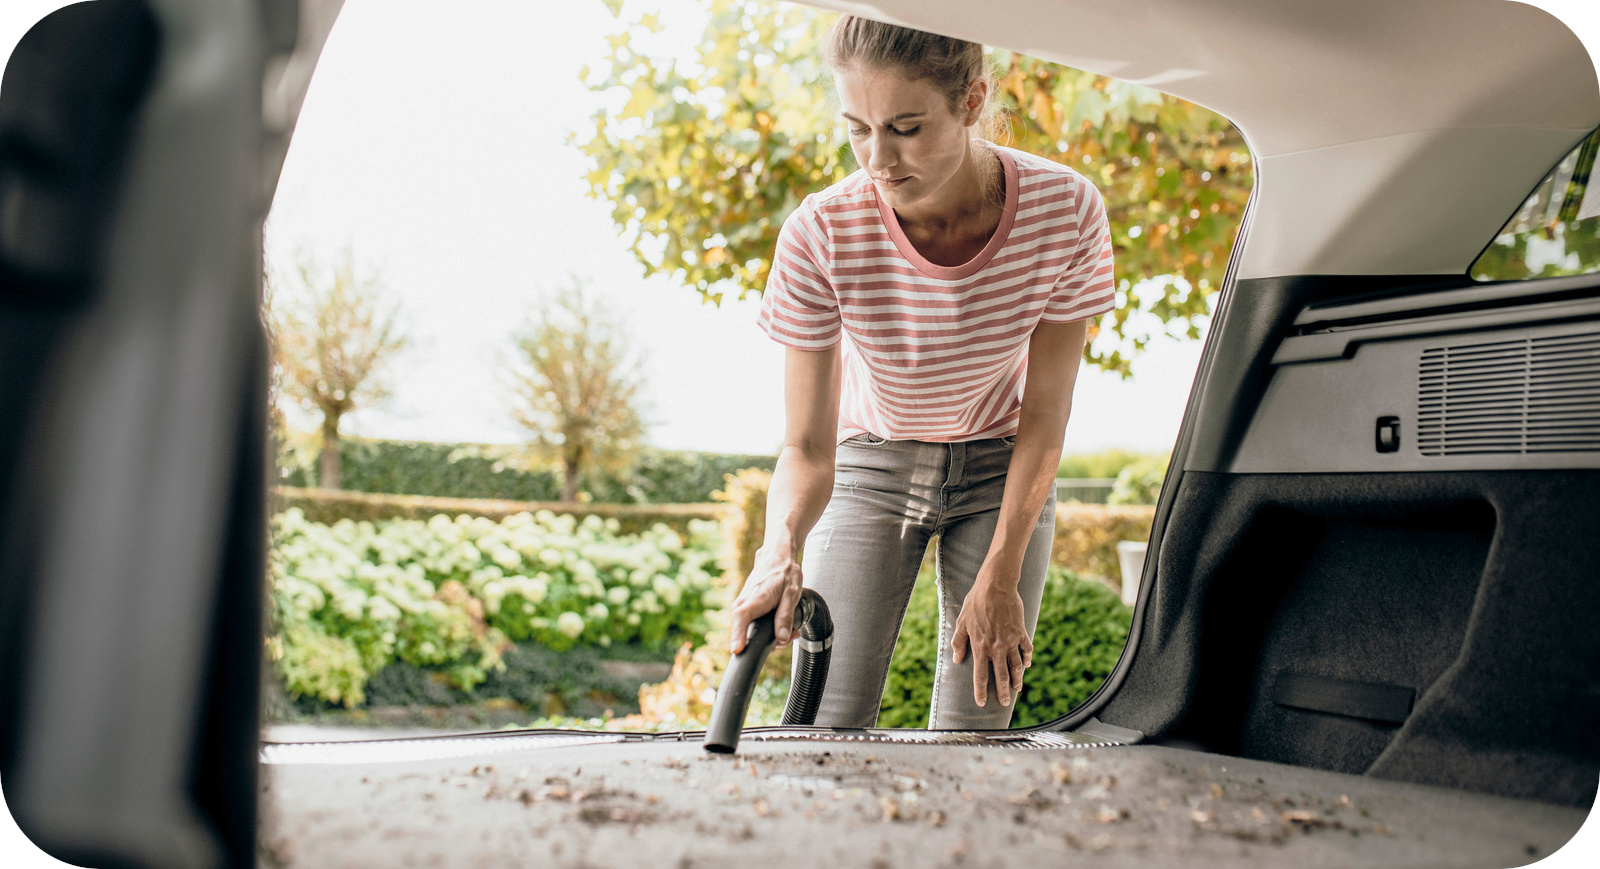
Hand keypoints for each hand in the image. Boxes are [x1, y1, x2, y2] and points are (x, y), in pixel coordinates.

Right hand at [729, 543, 803, 652]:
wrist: (776, 556)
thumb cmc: (784, 572)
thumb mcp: (792, 594)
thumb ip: (785, 617)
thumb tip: (782, 638)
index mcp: (756, 598)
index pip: (741, 618)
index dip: (738, 635)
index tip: (736, 650)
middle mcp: (744, 602)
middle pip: (745, 630)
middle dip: (766, 642)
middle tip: (789, 637)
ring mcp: (743, 604)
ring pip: (749, 629)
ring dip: (769, 636)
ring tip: (791, 631)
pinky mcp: (746, 607)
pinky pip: (751, 623)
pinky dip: (765, 628)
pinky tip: (782, 627)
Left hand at [950, 575, 1032, 707]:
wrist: (996, 587)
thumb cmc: (975, 602)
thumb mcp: (961, 622)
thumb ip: (958, 642)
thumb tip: (956, 659)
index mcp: (980, 647)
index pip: (980, 676)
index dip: (981, 692)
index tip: (982, 703)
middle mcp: (996, 648)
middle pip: (1001, 676)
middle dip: (1003, 692)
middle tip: (1005, 703)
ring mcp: (1010, 641)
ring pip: (1016, 666)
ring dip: (1017, 679)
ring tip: (1018, 688)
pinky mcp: (1020, 632)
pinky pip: (1026, 649)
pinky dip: (1027, 659)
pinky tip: (1027, 665)